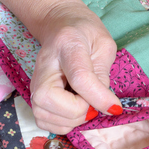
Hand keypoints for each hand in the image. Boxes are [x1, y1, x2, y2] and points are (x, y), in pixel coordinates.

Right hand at [29, 1, 120, 134]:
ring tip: (84, 104)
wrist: (59, 25)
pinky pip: (44, 122)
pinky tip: (73, 110)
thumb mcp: (103, 44)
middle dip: (79, 111)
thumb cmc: (85, 33)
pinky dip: (62, 124)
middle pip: (51, 99)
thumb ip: (103, 74)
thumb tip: (104, 105)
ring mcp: (34, 83)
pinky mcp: (33, 97)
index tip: (114, 107)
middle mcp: (44, 66)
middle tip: (93, 100)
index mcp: (67, 45)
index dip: (97, 97)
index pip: (79, 77)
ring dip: (71, 119)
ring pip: (45, 115)